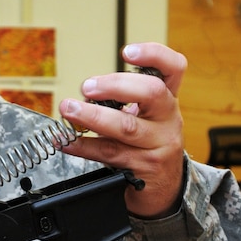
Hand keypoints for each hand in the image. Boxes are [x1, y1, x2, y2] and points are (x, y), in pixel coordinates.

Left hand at [58, 42, 187, 217]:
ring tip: (69, 109)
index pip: (174, 68)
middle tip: (87, 86)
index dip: (154, 54)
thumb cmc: (149, 146)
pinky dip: (83, 146)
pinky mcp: (143, 167)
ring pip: (126, 127)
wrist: (164, 189)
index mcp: (168, 101)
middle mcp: (168, 120)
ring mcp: (158, 145)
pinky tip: (66, 141)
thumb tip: (88, 91)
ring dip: (92, 116)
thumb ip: (126, 101)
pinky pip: (109, 154)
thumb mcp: (148, 118)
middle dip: (115, 85)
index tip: (127, 51)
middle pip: (151, 92)